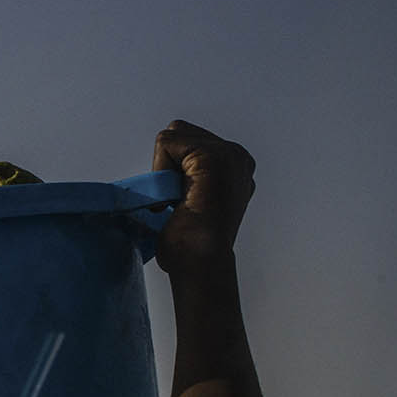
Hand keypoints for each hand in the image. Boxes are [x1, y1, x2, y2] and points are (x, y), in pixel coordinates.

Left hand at [150, 120, 255, 280]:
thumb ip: (188, 179)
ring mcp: (228, 154)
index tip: (183, 203)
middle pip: (181, 133)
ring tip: (178, 201)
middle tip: (177, 202)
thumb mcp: (192, 201)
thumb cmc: (191, 246)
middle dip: (168, 166)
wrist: (200, 263)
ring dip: (163, 170)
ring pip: (173, 136)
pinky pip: (167, 142)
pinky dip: (159, 170)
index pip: (188, 143)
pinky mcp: (213, 156)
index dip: (173, 170)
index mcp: (235, 167)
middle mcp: (237, 157)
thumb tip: (160, 181)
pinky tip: (174, 199)